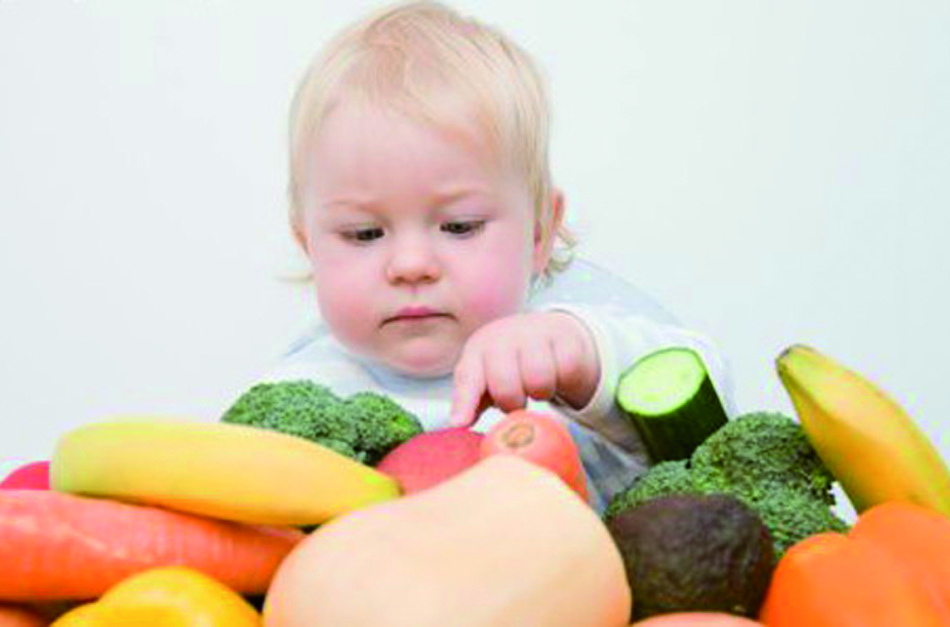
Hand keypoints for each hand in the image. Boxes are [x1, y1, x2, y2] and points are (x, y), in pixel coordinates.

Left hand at [448, 312, 600, 426]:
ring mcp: (535, 333)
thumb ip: (471, 401)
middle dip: (512, 403)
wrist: (550, 332)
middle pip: (506, 386)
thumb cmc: (511, 362)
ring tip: (538, 386)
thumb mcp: (486, 377)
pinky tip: (558, 375)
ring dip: (541, 393)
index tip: (460, 423)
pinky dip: (565, 381)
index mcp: (478, 350)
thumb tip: (459, 423)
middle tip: (518, 401)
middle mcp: (503, 337)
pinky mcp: (565, 335)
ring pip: (539, 381)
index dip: (464, 402)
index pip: (468, 378)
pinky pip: (567, 371)